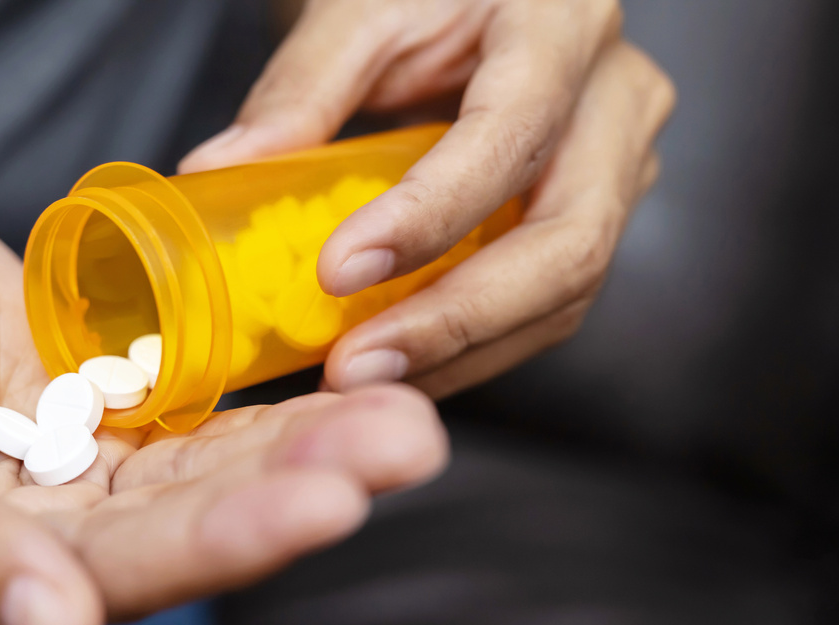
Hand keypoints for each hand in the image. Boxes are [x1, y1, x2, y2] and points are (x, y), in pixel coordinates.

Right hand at [0, 177, 447, 624]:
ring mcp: (82, 467)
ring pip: (213, 469)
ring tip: (404, 423)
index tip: (329, 503)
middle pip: (194, 521)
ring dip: (308, 447)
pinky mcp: (103, 404)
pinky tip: (343, 395)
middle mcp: (50, 534)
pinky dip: (266, 407)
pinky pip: (198, 413)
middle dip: (302, 487)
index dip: (228, 540)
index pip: (126, 571)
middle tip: (405, 447)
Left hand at [180, 0, 674, 396]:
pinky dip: (473, 346)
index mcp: (563, 25)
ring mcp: (619, 167)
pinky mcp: (596, 216)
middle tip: (355, 364)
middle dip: (454, 322)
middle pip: (566, 243)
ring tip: (364, 373)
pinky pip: (547, 305)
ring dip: (459, 351)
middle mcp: (615, 102)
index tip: (337, 270)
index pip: (510, 136)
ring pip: (563, 293)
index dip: (429, 216)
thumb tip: (219, 169)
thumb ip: (302, 87)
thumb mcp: (365, 10)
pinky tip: (406, 361)